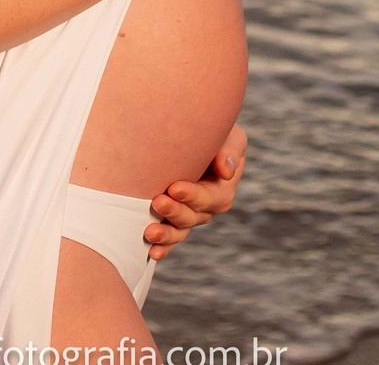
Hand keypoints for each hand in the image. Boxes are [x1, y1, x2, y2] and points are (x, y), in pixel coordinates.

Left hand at [142, 123, 247, 259]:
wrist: (187, 125)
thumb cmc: (208, 125)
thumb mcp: (226, 132)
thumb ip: (229, 149)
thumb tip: (226, 171)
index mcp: (223, 185)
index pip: (213, 197)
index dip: (194, 195)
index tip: (174, 187)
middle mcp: (207, 203)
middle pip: (195, 216)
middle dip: (176, 212)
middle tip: (158, 202)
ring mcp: (190, 212)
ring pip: (182, 229)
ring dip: (167, 234)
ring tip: (149, 232)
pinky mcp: (173, 216)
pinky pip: (171, 236)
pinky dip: (163, 246)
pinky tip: (151, 252)